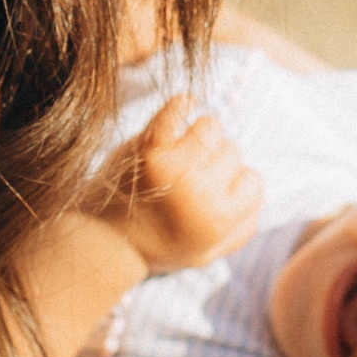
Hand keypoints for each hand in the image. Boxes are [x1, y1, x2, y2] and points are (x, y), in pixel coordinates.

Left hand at [93, 97, 261, 271]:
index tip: (212, 190)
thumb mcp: (207, 252)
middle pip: (232, 152)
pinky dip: (182, 103)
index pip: (252, 181)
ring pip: (211, 128)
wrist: (101, 241)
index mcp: (220, 220)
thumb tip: (254, 189)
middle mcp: (201, 193)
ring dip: (200, 135)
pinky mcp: (148, 149)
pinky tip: (184, 105)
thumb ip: (241, 227)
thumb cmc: (156, 244)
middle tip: (188, 175)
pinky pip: (177, 110)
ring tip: (180, 150)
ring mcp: (174, 168)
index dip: (233, 184)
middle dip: (214, 161)